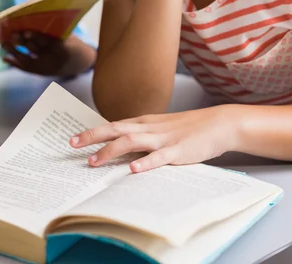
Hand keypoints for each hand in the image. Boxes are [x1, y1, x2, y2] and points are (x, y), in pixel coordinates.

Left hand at [2, 31, 90, 76]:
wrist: (78, 63)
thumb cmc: (71, 44)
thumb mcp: (67, 35)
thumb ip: (54, 29)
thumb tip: (35, 16)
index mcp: (65, 49)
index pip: (49, 42)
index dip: (37, 37)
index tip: (26, 32)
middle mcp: (55, 60)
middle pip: (37, 50)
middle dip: (23, 42)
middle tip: (11, 34)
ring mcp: (48, 68)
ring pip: (29, 60)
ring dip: (15, 52)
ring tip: (3, 44)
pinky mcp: (42, 73)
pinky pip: (27, 68)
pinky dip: (15, 63)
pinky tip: (4, 58)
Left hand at [70, 106, 237, 172]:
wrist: (219, 123)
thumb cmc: (190, 128)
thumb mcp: (163, 128)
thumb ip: (144, 135)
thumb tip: (122, 146)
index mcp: (146, 122)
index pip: (115, 125)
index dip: (94, 131)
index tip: (74, 138)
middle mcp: (151, 127)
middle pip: (117, 129)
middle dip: (93, 137)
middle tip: (72, 144)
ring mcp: (164, 138)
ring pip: (132, 142)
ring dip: (111, 151)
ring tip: (94, 161)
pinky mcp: (179, 150)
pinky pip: (160, 157)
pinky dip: (145, 162)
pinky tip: (133, 170)